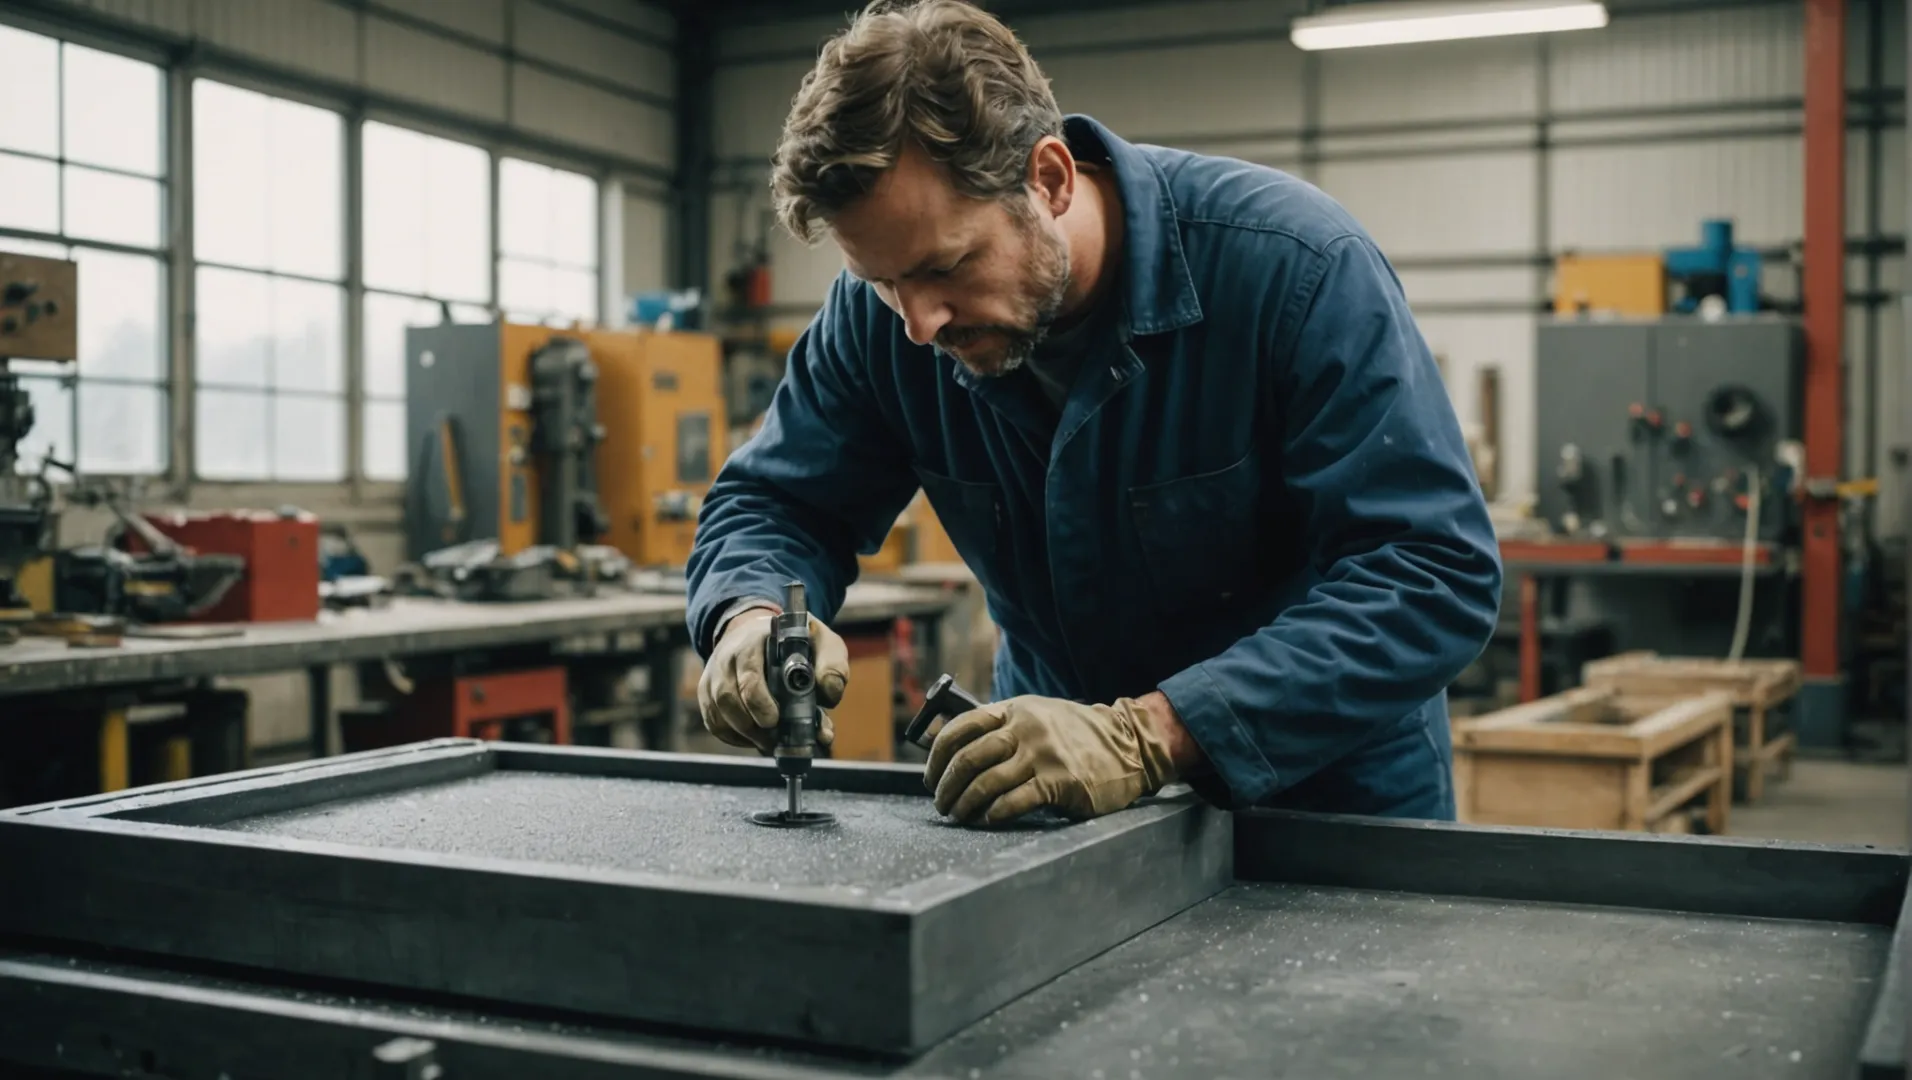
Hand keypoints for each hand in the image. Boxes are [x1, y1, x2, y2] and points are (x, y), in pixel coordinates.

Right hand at [697, 607, 846, 753]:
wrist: (766, 635)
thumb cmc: (798, 643)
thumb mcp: (824, 643)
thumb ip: (833, 667)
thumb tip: (828, 697)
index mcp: (756, 638)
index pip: (749, 671)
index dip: (758, 699)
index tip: (774, 719)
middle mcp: (728, 655)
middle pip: (727, 696)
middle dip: (752, 723)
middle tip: (775, 737)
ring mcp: (714, 674)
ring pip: (718, 712)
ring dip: (744, 733)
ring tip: (769, 741)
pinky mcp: (707, 693)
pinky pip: (714, 722)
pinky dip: (734, 737)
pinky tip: (754, 738)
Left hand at [923, 693, 1183, 825]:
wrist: (1130, 744)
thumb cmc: (1077, 735)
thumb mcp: (1038, 716)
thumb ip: (1003, 728)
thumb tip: (954, 752)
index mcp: (1015, 710)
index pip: (961, 728)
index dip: (937, 756)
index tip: (931, 777)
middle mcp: (1026, 729)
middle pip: (968, 758)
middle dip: (946, 786)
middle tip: (941, 804)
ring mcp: (1044, 755)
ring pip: (987, 783)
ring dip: (965, 805)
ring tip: (960, 816)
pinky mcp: (1061, 783)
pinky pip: (1014, 802)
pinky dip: (994, 815)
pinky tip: (988, 820)